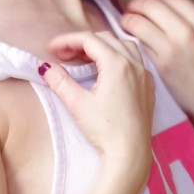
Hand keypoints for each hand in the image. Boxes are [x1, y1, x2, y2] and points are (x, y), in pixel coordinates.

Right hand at [42, 28, 154, 192]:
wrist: (130, 154)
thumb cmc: (106, 131)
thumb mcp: (77, 104)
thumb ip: (60, 81)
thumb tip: (45, 67)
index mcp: (117, 65)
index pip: (88, 40)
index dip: (66, 40)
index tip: (52, 48)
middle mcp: (135, 65)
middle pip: (105, 39)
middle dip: (82, 43)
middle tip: (64, 56)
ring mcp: (144, 76)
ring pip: (123, 46)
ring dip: (103, 47)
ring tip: (85, 60)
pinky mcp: (148, 87)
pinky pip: (135, 61)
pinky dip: (119, 57)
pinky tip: (107, 71)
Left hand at [120, 0, 193, 136]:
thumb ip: (185, 23)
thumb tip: (156, 11)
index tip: (145, 4)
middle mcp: (187, 30)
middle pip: (150, 5)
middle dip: (135, 6)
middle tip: (129, 12)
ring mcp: (173, 47)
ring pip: (138, 22)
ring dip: (127, 21)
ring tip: (126, 26)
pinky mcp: (161, 64)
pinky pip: (137, 43)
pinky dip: (130, 40)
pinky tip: (131, 44)